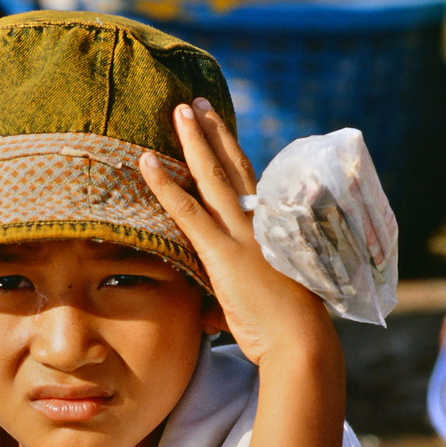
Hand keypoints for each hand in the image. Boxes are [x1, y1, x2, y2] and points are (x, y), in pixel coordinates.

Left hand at [139, 98, 334, 367]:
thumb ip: (233, 301)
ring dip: (192, 140)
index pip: (249, 185)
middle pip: (234, 166)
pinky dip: (164, 185)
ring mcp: (241, 234)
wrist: (300, 343)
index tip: (219, 130)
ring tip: (178, 109)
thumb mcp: (262, 305)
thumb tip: (212, 318)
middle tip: (196, 103)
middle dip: (213, 132)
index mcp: (272, 231)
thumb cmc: (285, 331)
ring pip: (212, 176)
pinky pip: (187, 211)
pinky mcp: (223, 253)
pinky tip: (145, 161)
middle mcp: (259, 223)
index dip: (232, 155)